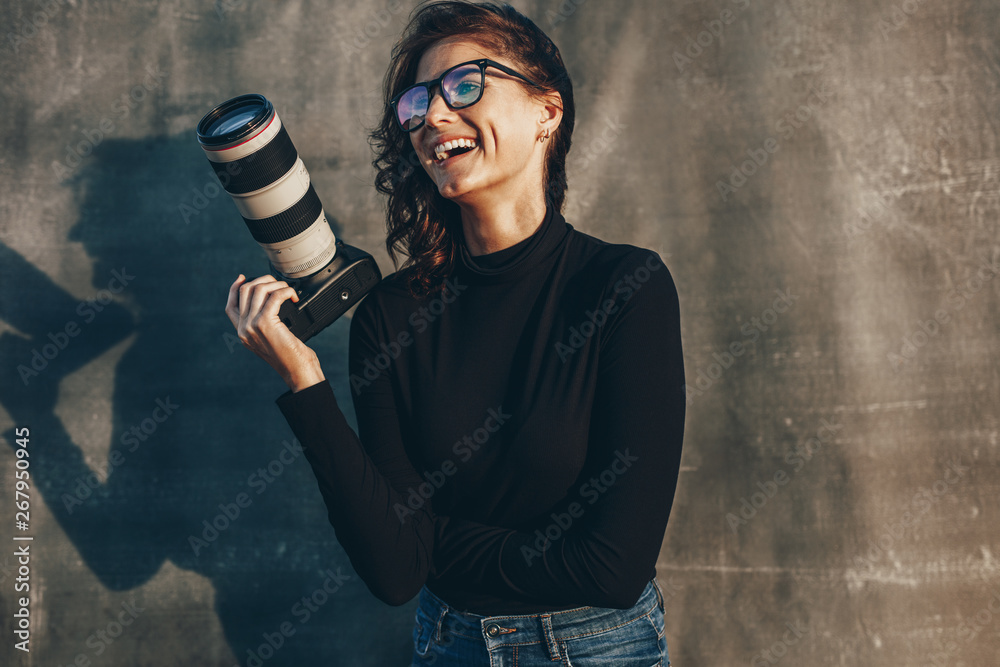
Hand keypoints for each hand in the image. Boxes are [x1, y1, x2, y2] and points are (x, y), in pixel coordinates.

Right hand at [225, 274, 325, 391]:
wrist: (297, 371)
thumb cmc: (291, 358)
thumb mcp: (271, 341)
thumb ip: (264, 326)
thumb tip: (271, 304)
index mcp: (242, 333)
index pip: (230, 306)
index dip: (234, 288)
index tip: (244, 277)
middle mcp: (244, 329)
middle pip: (245, 291)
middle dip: (263, 281)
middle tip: (279, 285)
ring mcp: (252, 326)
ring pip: (258, 289)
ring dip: (276, 284)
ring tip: (289, 292)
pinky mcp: (266, 323)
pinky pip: (274, 296)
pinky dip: (285, 291)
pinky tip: (293, 296)